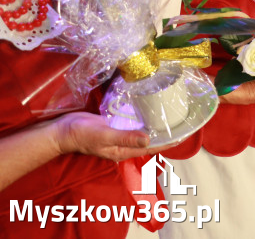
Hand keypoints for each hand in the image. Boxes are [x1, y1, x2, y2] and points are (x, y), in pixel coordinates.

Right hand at [53, 112, 172, 161]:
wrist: (62, 130)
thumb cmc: (82, 134)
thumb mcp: (105, 135)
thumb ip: (125, 137)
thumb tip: (148, 140)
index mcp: (123, 151)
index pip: (151, 148)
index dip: (167, 143)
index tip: (184, 136)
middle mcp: (123, 146)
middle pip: (148, 142)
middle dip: (164, 136)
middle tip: (181, 124)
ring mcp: (118, 137)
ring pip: (141, 134)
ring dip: (155, 129)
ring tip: (170, 118)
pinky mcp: (113, 128)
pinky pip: (132, 126)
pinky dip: (142, 121)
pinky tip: (149, 113)